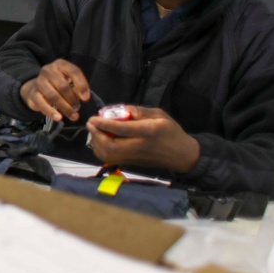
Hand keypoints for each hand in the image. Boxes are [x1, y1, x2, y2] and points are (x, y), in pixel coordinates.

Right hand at [19, 59, 90, 121]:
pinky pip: (42, 104)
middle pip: (63, 86)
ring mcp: (39, 81)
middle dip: (72, 99)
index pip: (74, 71)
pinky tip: (58, 118)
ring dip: (65, 108)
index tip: (86, 98)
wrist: (36, 88)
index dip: (81, 85)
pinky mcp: (33, 94)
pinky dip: (51, 112)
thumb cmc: (57, 84)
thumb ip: (77, 86)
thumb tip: (83, 97)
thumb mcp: (69, 81)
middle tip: (78, 108)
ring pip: (53, 96)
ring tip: (73, 116)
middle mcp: (48, 70)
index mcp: (60, 65)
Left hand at [86, 106, 200, 172]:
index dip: (105, 124)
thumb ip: (140, 111)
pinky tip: (100, 140)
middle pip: (111, 146)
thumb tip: (122, 109)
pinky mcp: (130, 163)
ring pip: (108, 155)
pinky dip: (100, 150)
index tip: (93, 118)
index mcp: (148, 132)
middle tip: (91, 123)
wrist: (181, 155)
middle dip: (96, 135)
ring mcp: (133, 157)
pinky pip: (110, 159)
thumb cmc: (171, 132)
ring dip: (97, 143)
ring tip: (95, 130)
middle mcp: (139, 146)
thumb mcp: (159, 115)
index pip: (122, 129)